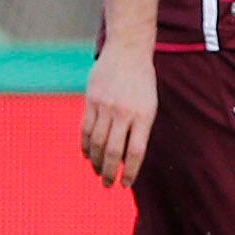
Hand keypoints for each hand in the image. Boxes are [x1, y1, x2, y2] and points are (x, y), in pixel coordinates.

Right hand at [79, 44, 158, 188]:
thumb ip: (139, 130)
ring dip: (95, 161)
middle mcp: (124, 112)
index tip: (125, 184)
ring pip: (96, 143)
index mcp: (143, 115)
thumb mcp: (149, 105)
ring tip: (97, 171)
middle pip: (113, 151)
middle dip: (109, 172)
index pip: (135, 152)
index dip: (130, 172)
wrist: (128, 50)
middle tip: (107, 184)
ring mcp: (105, 106)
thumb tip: (126, 159)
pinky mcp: (91, 100)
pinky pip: (85, 129)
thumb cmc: (142, 82)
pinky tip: (87, 155)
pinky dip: (85, 145)